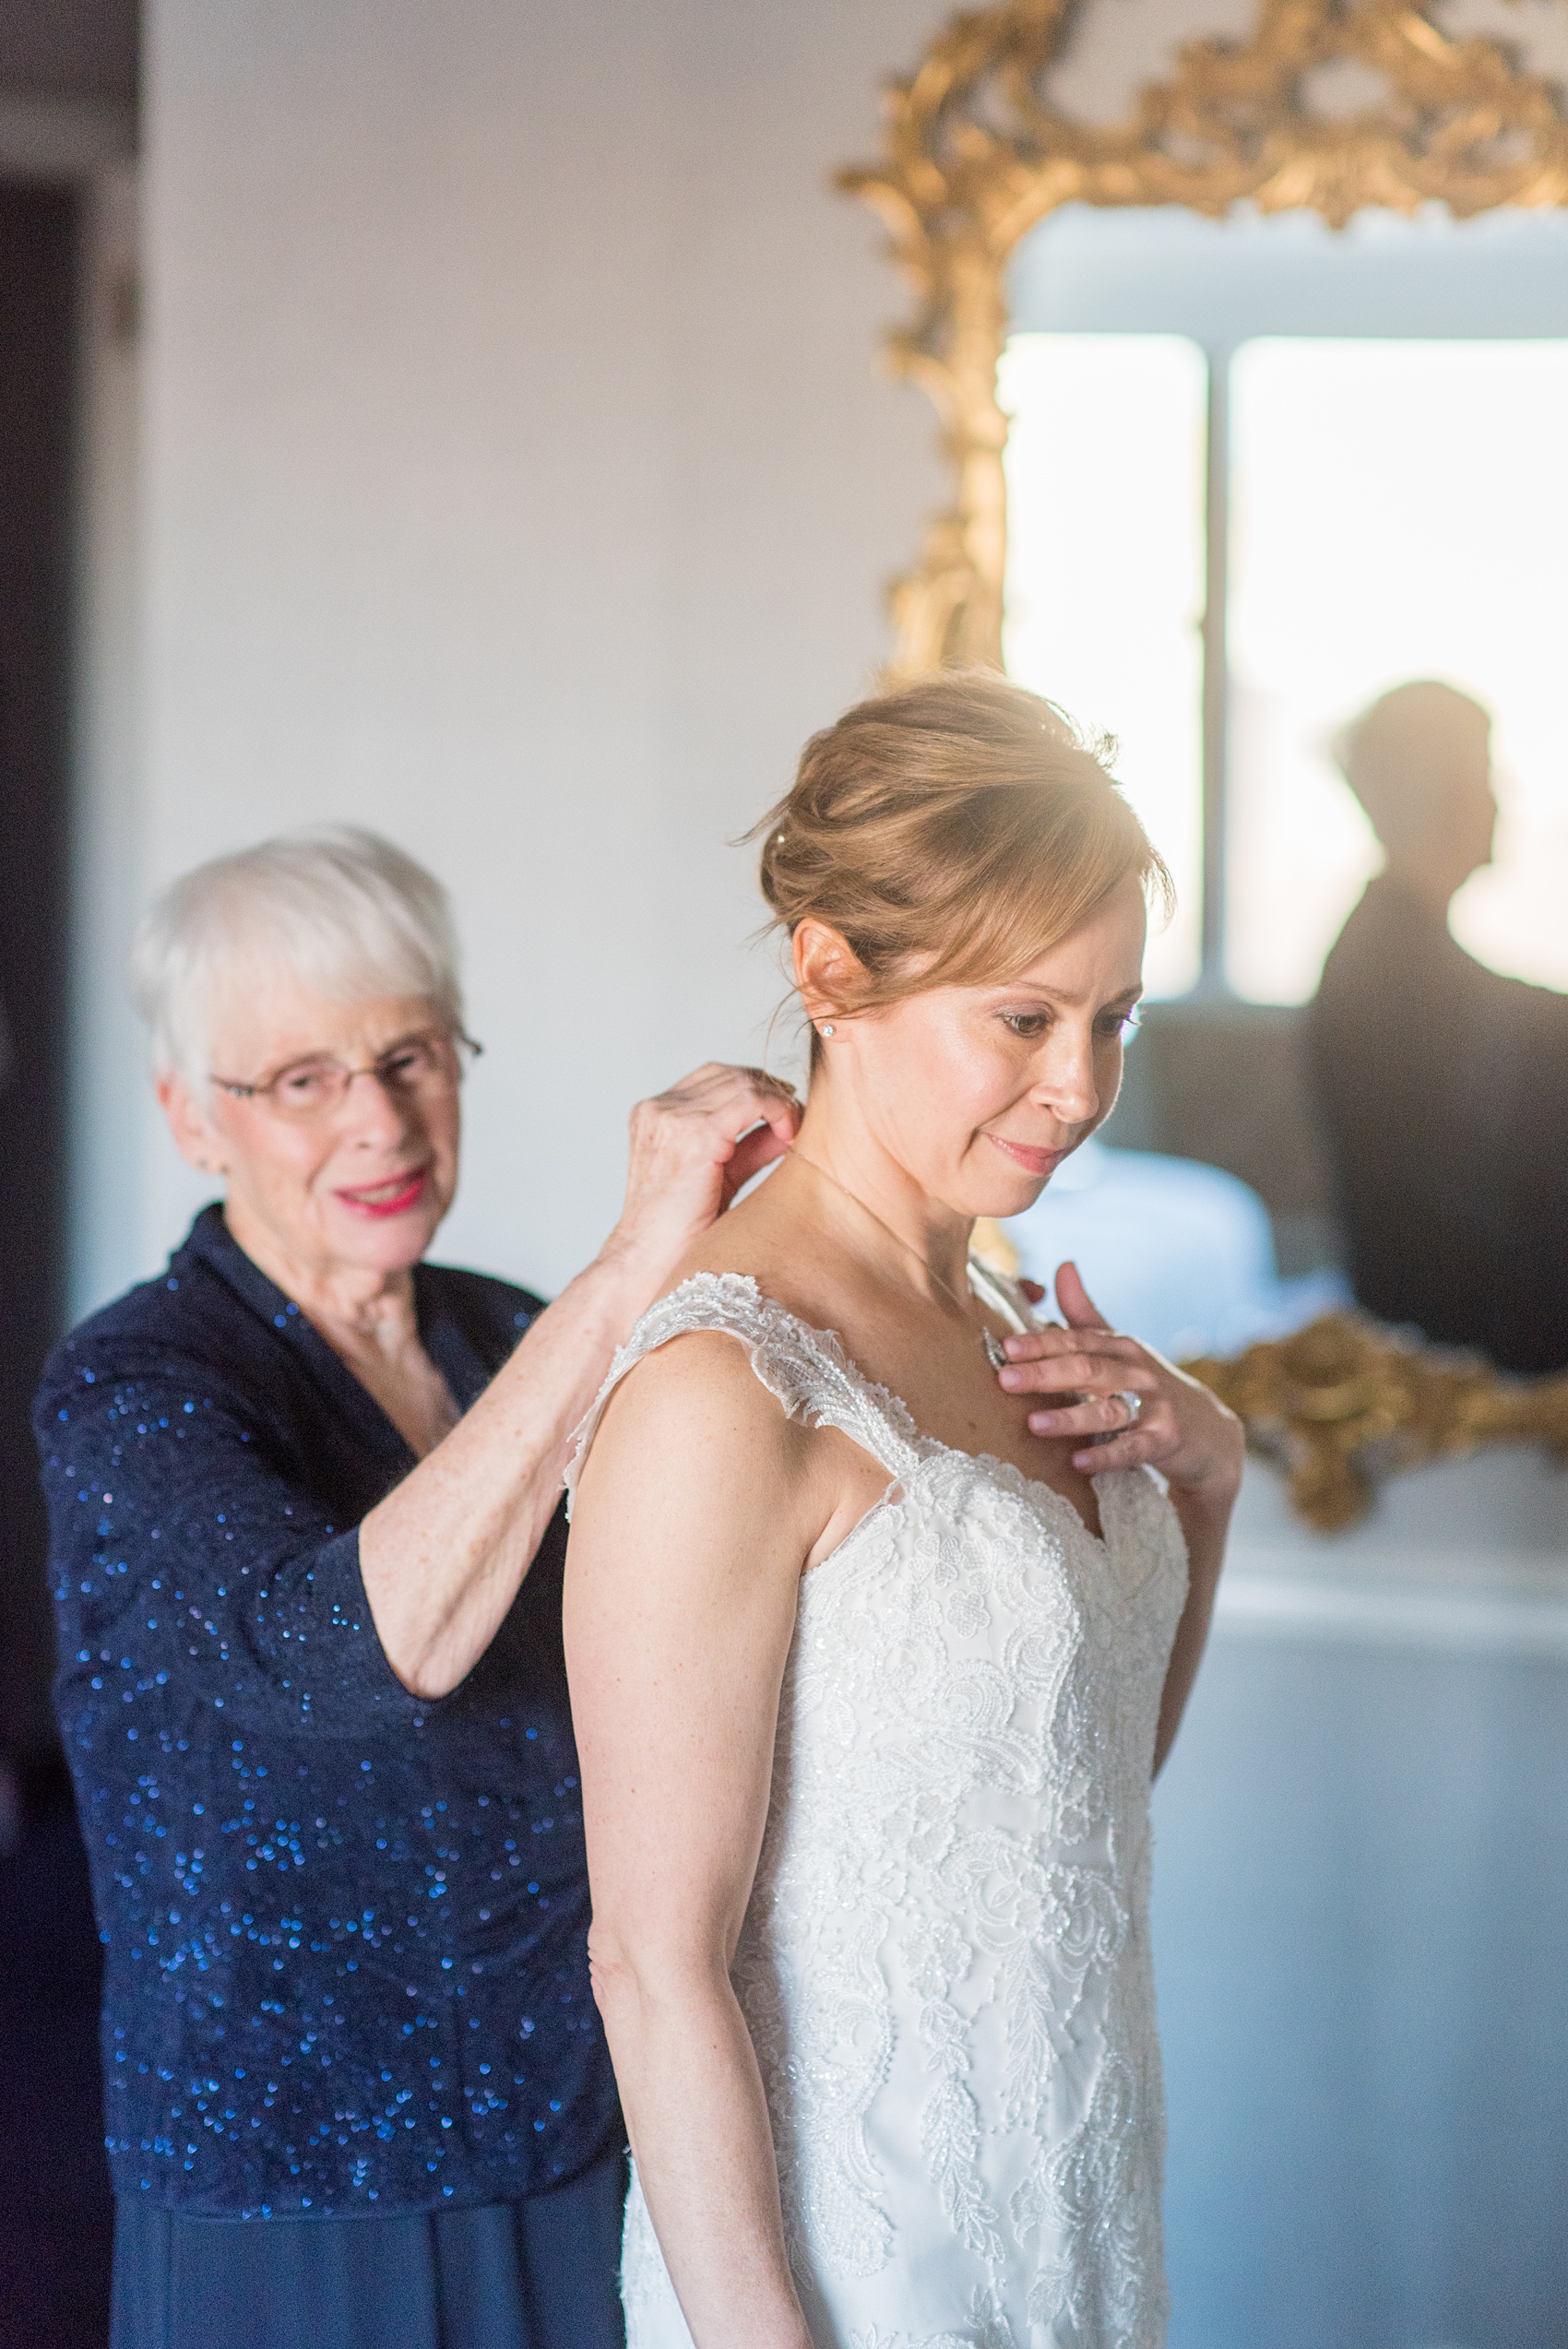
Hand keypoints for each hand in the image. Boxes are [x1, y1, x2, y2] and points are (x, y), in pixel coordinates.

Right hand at [602, 1063, 801, 1289]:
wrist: (648, 1262)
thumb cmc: (679, 1231)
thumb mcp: (719, 1176)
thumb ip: (748, 1147)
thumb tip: (788, 1126)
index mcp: (654, 1114)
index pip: (712, 1077)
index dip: (752, 1086)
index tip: (780, 1109)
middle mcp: (659, 1109)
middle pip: (729, 1074)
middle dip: (769, 1090)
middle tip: (794, 1115)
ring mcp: (673, 1118)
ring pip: (743, 1082)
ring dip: (777, 1100)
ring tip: (793, 1127)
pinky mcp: (696, 1135)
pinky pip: (750, 1100)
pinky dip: (777, 1109)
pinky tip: (789, 1132)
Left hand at [997, 1261, 1243, 1502]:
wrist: (1206, 1429)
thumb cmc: (1147, 1385)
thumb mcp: (1119, 1347)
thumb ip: (1084, 1313)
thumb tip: (1063, 1264)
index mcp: (1119, 1346)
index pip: (1075, 1340)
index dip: (1041, 1343)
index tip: (1007, 1348)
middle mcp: (1136, 1370)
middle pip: (1087, 1369)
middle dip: (1045, 1374)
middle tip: (1006, 1380)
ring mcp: (1154, 1405)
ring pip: (1108, 1409)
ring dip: (1070, 1418)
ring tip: (1034, 1424)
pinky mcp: (1165, 1439)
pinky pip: (1133, 1448)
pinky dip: (1106, 1456)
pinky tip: (1079, 1463)